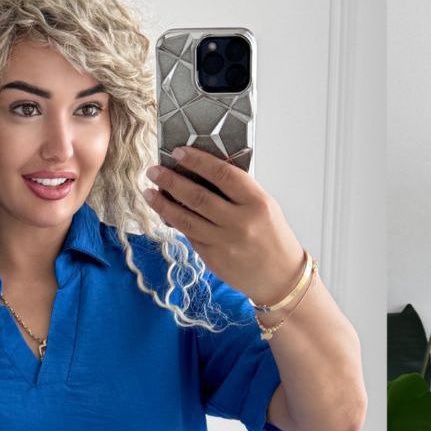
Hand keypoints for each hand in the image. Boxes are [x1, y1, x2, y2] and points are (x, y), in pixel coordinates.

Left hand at [143, 145, 305, 306]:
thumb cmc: (273, 238)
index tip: (179, 152)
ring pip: (186, 219)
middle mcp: (239, 223)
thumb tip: (203, 174)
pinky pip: (190, 236)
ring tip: (149, 192)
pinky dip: (175, 222)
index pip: (222, 174)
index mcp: (256, 203)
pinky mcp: (213, 259)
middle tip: (154, 171)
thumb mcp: (264, 207)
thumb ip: (238, 192)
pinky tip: (165, 212)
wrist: (280, 277)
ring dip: (163, 204)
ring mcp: (224, 243)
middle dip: (171, 181)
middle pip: (197, 196)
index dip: (198, 161)